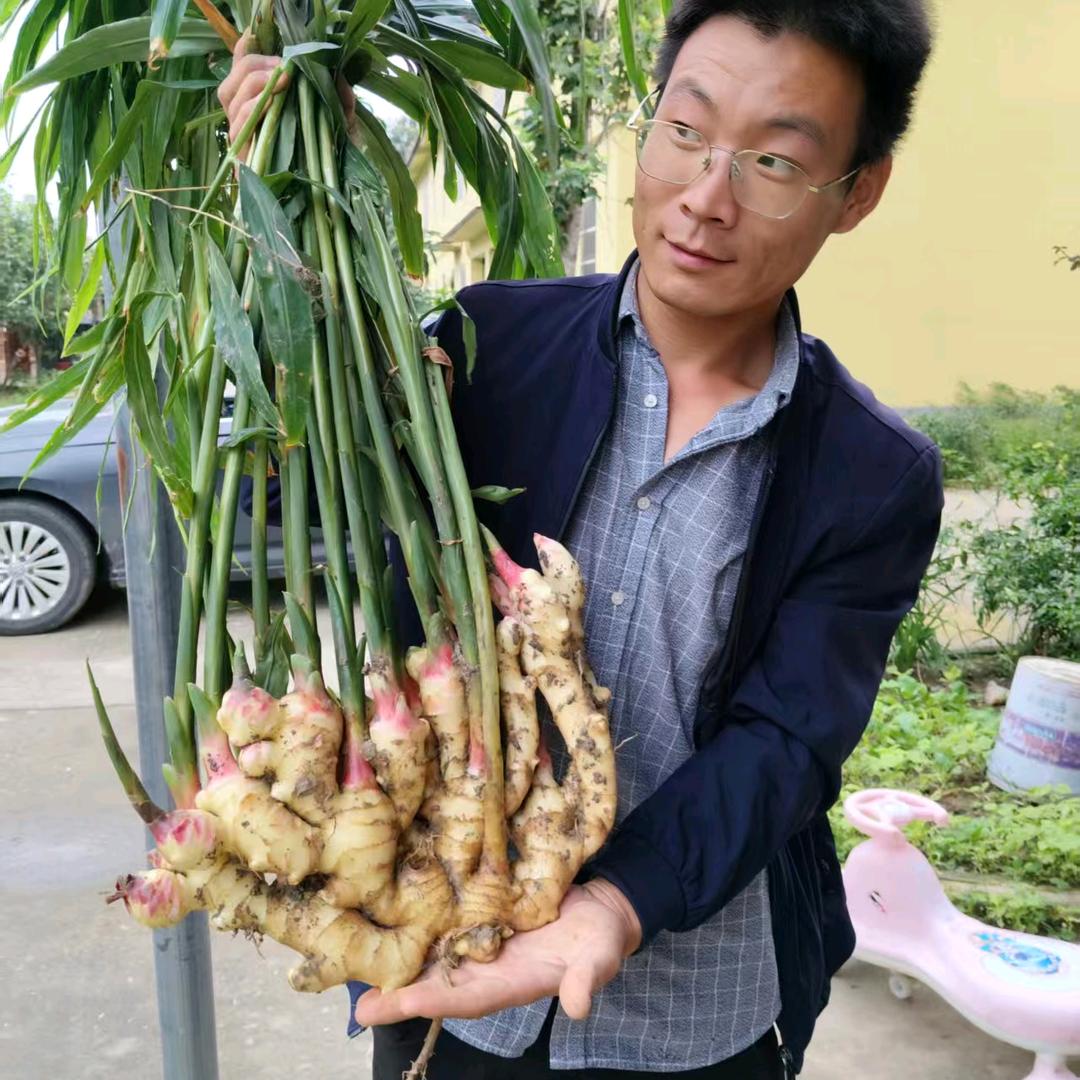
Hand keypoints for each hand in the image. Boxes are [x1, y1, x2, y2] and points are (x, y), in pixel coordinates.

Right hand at [217, 35, 357, 156]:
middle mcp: (246, 125)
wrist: (328, 209)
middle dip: (254, 65)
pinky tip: (272, 101)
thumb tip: (339, 76)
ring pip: (230, 99)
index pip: (240, 74)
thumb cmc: (331, 170)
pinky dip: (254, 107)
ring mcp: (243, 142)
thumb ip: (340, 102)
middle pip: (229, 83)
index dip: (243, 51)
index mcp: (261, 112)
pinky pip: (239, 125)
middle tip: (283, 66)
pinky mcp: (244, 160)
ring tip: (282, 79)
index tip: (259, 37)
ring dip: (254, 82)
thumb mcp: (340, 130)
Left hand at [354, 880, 642, 1025]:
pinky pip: (449, 926)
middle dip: (403, 996)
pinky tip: (395, 925)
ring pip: (438, 959)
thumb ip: (587, 979)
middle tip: (362, 1005)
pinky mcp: (485, 915)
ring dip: (405, 966)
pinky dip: (423, 930)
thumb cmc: (600, 937)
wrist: (602, 908)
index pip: (470, 998)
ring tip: (363, 972)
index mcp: (515, 982)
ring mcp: (486, 943)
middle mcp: (492, 968)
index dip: (438, 1002)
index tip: (405, 1004)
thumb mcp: (600, 957)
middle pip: (442, 985)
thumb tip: (579, 1006)